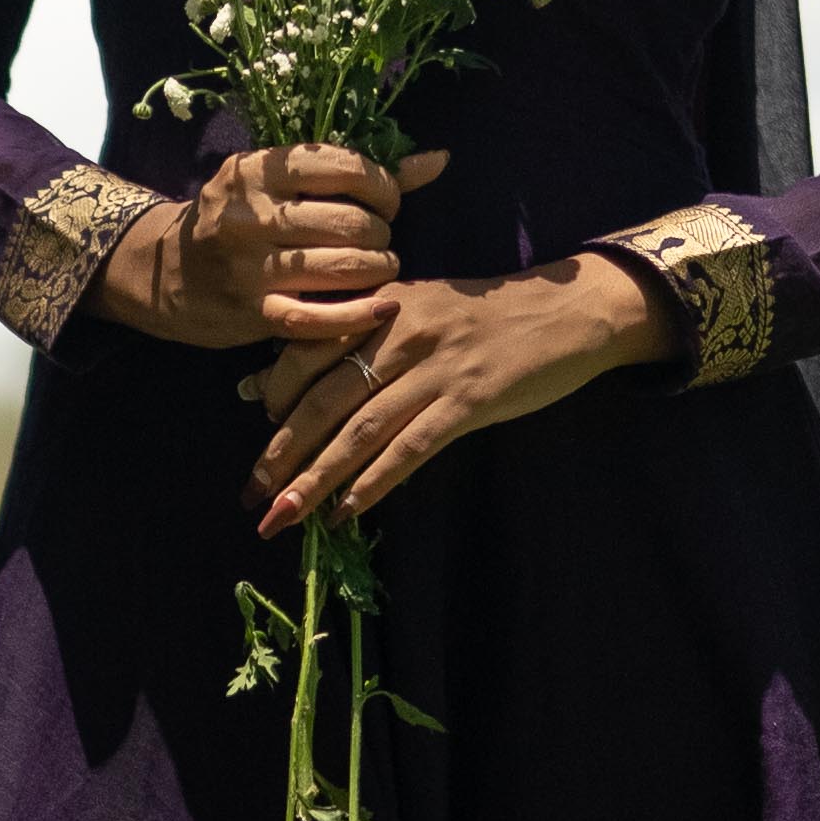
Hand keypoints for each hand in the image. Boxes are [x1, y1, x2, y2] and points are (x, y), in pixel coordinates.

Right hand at [93, 142, 447, 353]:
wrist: (165, 272)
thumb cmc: (238, 219)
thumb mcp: (279, 183)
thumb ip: (358, 173)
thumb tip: (437, 159)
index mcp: (258, 170)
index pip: (345, 169)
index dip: (383, 187)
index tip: (386, 203)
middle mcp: (249, 215)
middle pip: (349, 222)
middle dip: (381, 234)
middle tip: (379, 242)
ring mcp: (248, 267)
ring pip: (340, 268)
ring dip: (377, 271)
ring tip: (379, 269)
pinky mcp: (250, 313)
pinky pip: (317, 319)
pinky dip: (358, 316)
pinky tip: (382, 308)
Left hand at [250, 249, 671, 528]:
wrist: (567, 310)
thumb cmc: (480, 316)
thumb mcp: (411, 312)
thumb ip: (346, 342)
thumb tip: (259, 384)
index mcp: (379, 305)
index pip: (307, 352)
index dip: (276, 397)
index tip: (262, 434)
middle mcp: (400, 331)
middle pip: (325, 398)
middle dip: (283, 452)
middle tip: (252, 496)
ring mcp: (436, 366)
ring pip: (362, 428)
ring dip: (319, 477)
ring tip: (286, 515)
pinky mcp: (470, 399)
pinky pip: (410, 447)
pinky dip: (375, 482)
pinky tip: (348, 512)